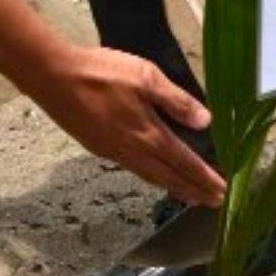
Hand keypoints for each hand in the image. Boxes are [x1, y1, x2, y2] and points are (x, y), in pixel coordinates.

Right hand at [24, 44, 224, 205]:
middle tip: (213, 202)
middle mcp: (132, 150)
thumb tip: (205, 121)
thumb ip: (176, 100)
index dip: (206, 178)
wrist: (51, 77)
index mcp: (149, 135)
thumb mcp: (146, 77)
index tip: (224, 191)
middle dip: (193, 190)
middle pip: (169, 177)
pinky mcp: (97, 146)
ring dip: (172, 187)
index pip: (185, 163)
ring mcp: (112, 151)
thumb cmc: (100, 73)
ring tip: (188, 194)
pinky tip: (151, 172)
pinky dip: (150, 176)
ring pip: (149, 176)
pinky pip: (132, 168)